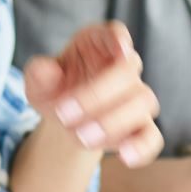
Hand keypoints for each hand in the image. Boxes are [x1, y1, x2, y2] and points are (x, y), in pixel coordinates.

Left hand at [23, 21, 163, 166]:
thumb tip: (47, 70)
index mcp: (99, 46)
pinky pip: (152, 137)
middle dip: (97, 95)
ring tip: (82, 138)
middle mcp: (124, 69)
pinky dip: (142, 147)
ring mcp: (136, 99)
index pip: (115, 34)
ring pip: (143, 102)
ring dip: (113, 121)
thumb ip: (39, 72)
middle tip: (63, 115)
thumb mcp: (38, 80)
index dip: (119, 40)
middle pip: (128, 72)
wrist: (64, 118)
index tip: (120, 49)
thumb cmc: (54, 88)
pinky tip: (125, 157)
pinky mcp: (140, 128)